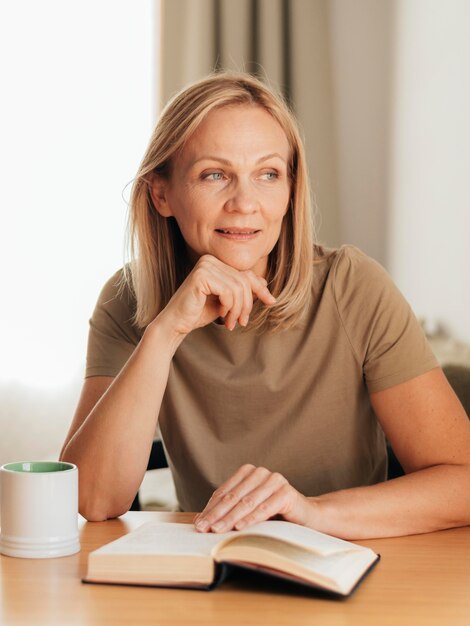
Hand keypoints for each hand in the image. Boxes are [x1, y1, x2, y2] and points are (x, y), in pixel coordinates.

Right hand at [156, 255, 275, 335]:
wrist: (177, 323)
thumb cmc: (199, 312)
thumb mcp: (227, 301)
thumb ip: (241, 290)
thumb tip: (263, 282)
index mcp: (216, 262)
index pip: (246, 273)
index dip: (260, 288)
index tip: (271, 302)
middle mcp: (210, 260)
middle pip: (244, 281)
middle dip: (247, 304)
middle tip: (242, 322)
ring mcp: (205, 266)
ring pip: (238, 288)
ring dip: (238, 310)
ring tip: (231, 323)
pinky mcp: (201, 275)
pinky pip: (228, 291)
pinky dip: (229, 307)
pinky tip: (222, 316)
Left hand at [193, 464, 311, 532]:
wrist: (306, 517)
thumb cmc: (274, 515)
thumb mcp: (248, 511)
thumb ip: (229, 510)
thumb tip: (201, 521)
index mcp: (248, 472)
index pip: (225, 491)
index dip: (210, 508)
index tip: (198, 524)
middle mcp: (261, 473)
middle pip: (234, 496)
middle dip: (217, 514)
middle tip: (203, 528)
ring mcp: (275, 480)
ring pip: (247, 502)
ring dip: (230, 518)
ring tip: (217, 530)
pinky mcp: (287, 492)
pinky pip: (265, 507)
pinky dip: (251, 518)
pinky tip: (240, 527)